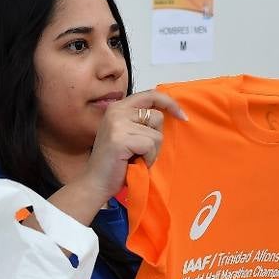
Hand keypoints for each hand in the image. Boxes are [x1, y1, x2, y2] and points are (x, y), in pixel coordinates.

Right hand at [73, 89, 187, 203]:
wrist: (96, 183)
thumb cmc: (115, 162)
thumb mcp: (127, 134)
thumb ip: (140, 121)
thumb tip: (167, 113)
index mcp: (118, 107)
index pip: (150, 95)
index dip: (169, 103)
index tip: (182, 116)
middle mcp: (116, 111)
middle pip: (157, 117)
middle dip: (155, 138)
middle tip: (140, 151)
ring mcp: (117, 124)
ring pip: (156, 134)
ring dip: (151, 152)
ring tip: (135, 159)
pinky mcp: (121, 138)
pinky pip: (150, 146)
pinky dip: (148, 159)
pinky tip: (134, 163)